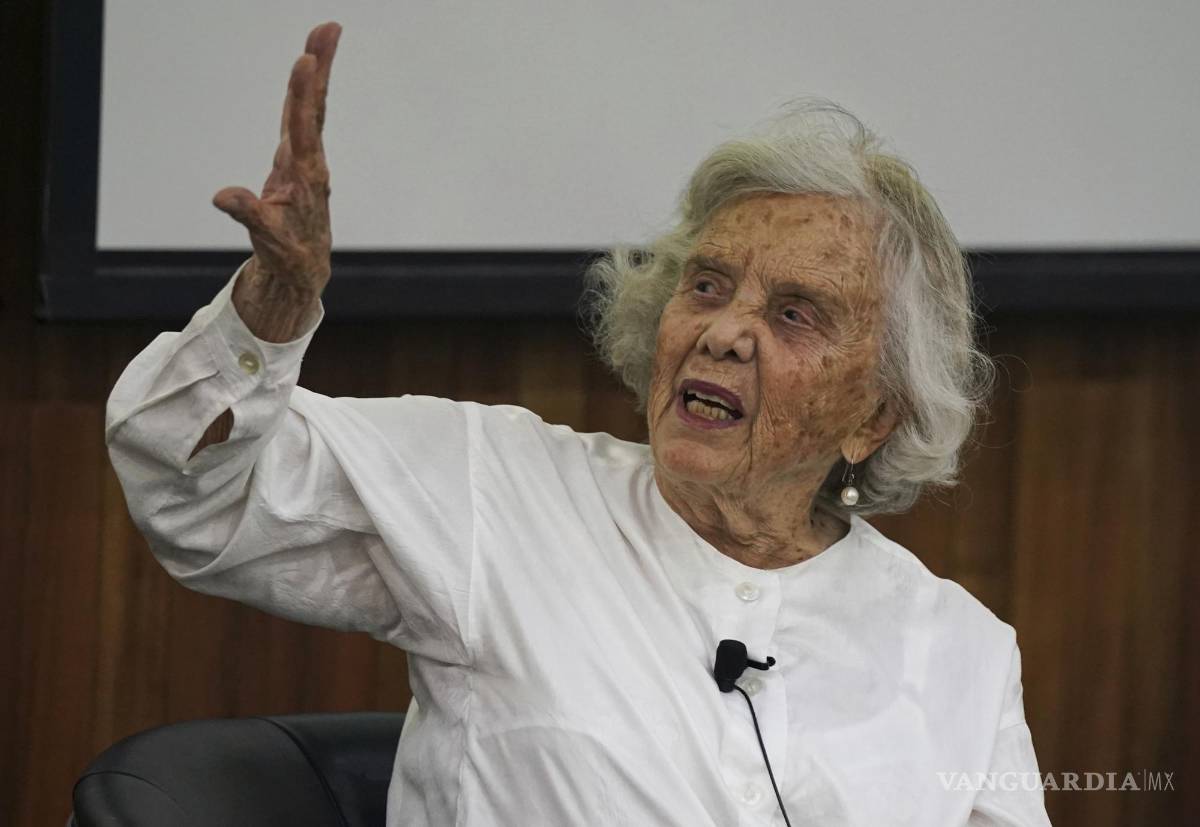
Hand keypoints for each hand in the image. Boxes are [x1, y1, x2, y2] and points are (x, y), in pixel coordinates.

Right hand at [213, 21, 341, 298]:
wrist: (304, 267)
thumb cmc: (288, 253)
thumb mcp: (268, 238)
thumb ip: (249, 214)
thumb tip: (224, 196)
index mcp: (305, 175)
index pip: (304, 127)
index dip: (303, 94)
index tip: (306, 61)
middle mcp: (309, 160)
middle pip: (313, 107)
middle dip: (319, 68)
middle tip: (328, 28)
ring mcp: (304, 157)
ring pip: (310, 107)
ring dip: (316, 71)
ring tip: (324, 34)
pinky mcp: (296, 158)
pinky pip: (302, 116)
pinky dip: (304, 91)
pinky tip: (309, 67)